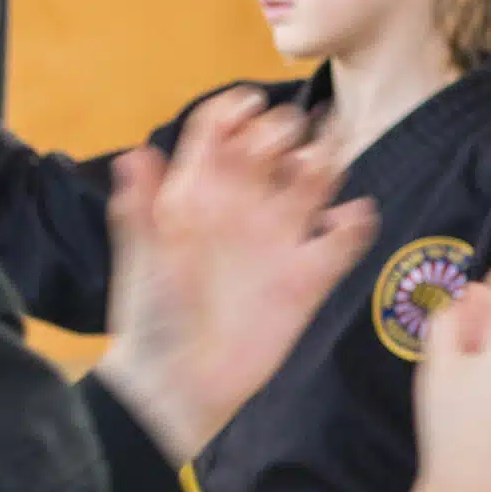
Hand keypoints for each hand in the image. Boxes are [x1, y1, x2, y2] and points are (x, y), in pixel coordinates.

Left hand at [97, 89, 375, 465]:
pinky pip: (342, 242)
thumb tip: (137, 154)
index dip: (236, 112)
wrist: (178, 385)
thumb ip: (141, 209)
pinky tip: (347, 219)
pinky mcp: (307, 279)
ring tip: (321, 165)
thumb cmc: (152, 319)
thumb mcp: (142, 259)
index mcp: (198, 196)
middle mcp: (242, 211)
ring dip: (324, 164)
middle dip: (286, 131)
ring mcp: (278, 243)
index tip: (252, 106)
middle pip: (274, 149)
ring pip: (314, 184)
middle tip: (290, 137)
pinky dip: (354, 225)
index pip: (219, 135)